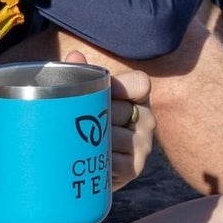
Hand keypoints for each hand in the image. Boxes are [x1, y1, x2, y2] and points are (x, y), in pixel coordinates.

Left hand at [63, 50, 154, 190]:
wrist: (86, 163)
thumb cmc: (86, 122)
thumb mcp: (84, 96)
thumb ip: (80, 73)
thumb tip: (75, 55)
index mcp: (138, 97)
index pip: (141, 82)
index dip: (118, 86)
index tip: (99, 91)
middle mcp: (147, 119)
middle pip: (121, 109)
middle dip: (96, 116)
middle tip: (81, 122)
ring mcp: (143, 145)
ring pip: (115, 135)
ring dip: (93, 140)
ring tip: (81, 142)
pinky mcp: (134, 168)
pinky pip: (114, 160)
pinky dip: (97, 159)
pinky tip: (89, 159)